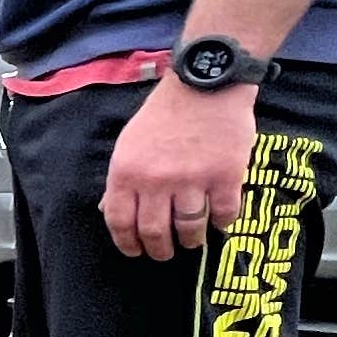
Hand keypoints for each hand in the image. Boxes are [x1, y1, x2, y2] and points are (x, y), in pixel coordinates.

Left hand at [101, 76, 257, 260]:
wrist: (206, 84)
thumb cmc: (165, 114)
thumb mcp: (129, 143)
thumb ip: (121, 180)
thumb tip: (110, 212)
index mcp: (127, 171)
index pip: (121, 222)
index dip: (127, 244)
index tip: (136, 252)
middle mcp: (157, 180)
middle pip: (155, 232)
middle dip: (160, 250)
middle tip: (165, 253)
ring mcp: (193, 179)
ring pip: (190, 229)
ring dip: (191, 241)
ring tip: (192, 240)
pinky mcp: (226, 177)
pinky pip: (223, 215)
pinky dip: (221, 222)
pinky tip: (219, 219)